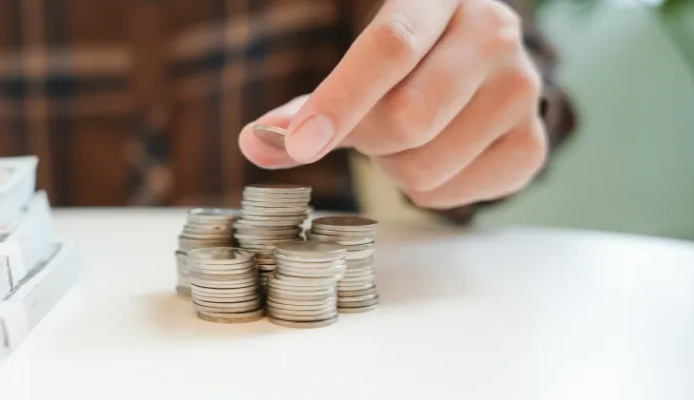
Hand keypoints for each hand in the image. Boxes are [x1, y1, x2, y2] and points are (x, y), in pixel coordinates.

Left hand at [239, 0, 546, 209]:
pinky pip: (455, 194)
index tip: (298, 143)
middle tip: (369, 129)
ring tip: (408, 138)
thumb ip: (304, 107)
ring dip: (397, 168)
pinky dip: (428, 191)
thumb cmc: (404, 64)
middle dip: (368, 140)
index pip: (390, 46)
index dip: (339, 100)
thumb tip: (255, 142)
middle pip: (408, 118)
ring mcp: (523, 86)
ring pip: (428, 164)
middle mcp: (493, 31)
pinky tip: (437, 156)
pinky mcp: (533, 141)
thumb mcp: (356, 67)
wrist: (478, 64)